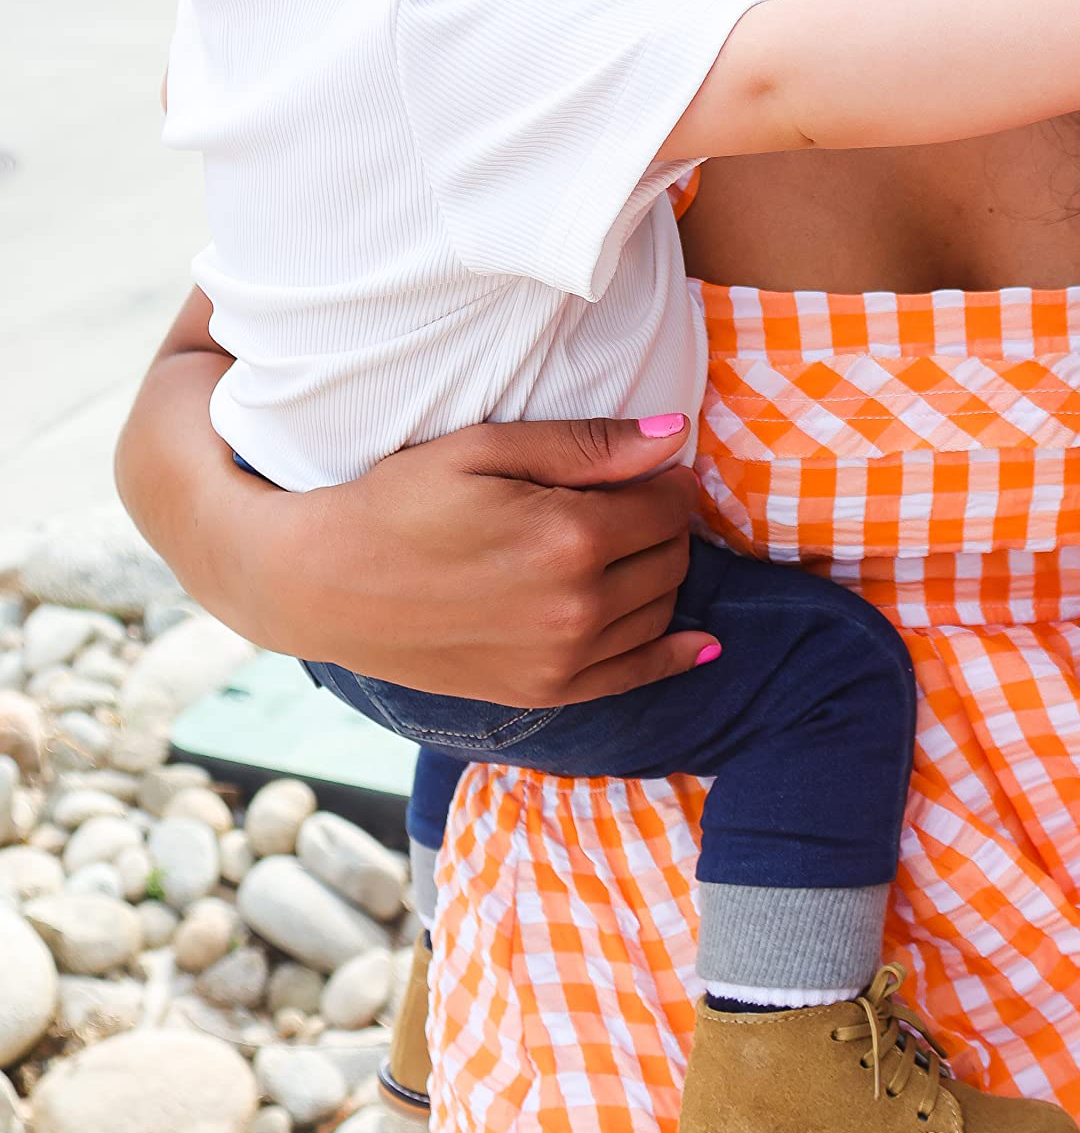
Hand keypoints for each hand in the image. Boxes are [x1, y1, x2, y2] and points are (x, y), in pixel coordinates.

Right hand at [280, 415, 716, 705]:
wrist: (327, 584)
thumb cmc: (401, 501)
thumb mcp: (486, 448)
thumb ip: (588, 446)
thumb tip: (676, 439)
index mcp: (570, 539)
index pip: (667, 502)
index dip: (663, 477)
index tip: (642, 465)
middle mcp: (578, 609)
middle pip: (672, 555)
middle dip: (663, 521)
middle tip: (628, 499)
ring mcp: (563, 660)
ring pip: (661, 607)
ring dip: (658, 572)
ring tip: (623, 545)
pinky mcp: (544, 693)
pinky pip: (637, 675)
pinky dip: (674, 653)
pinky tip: (698, 640)